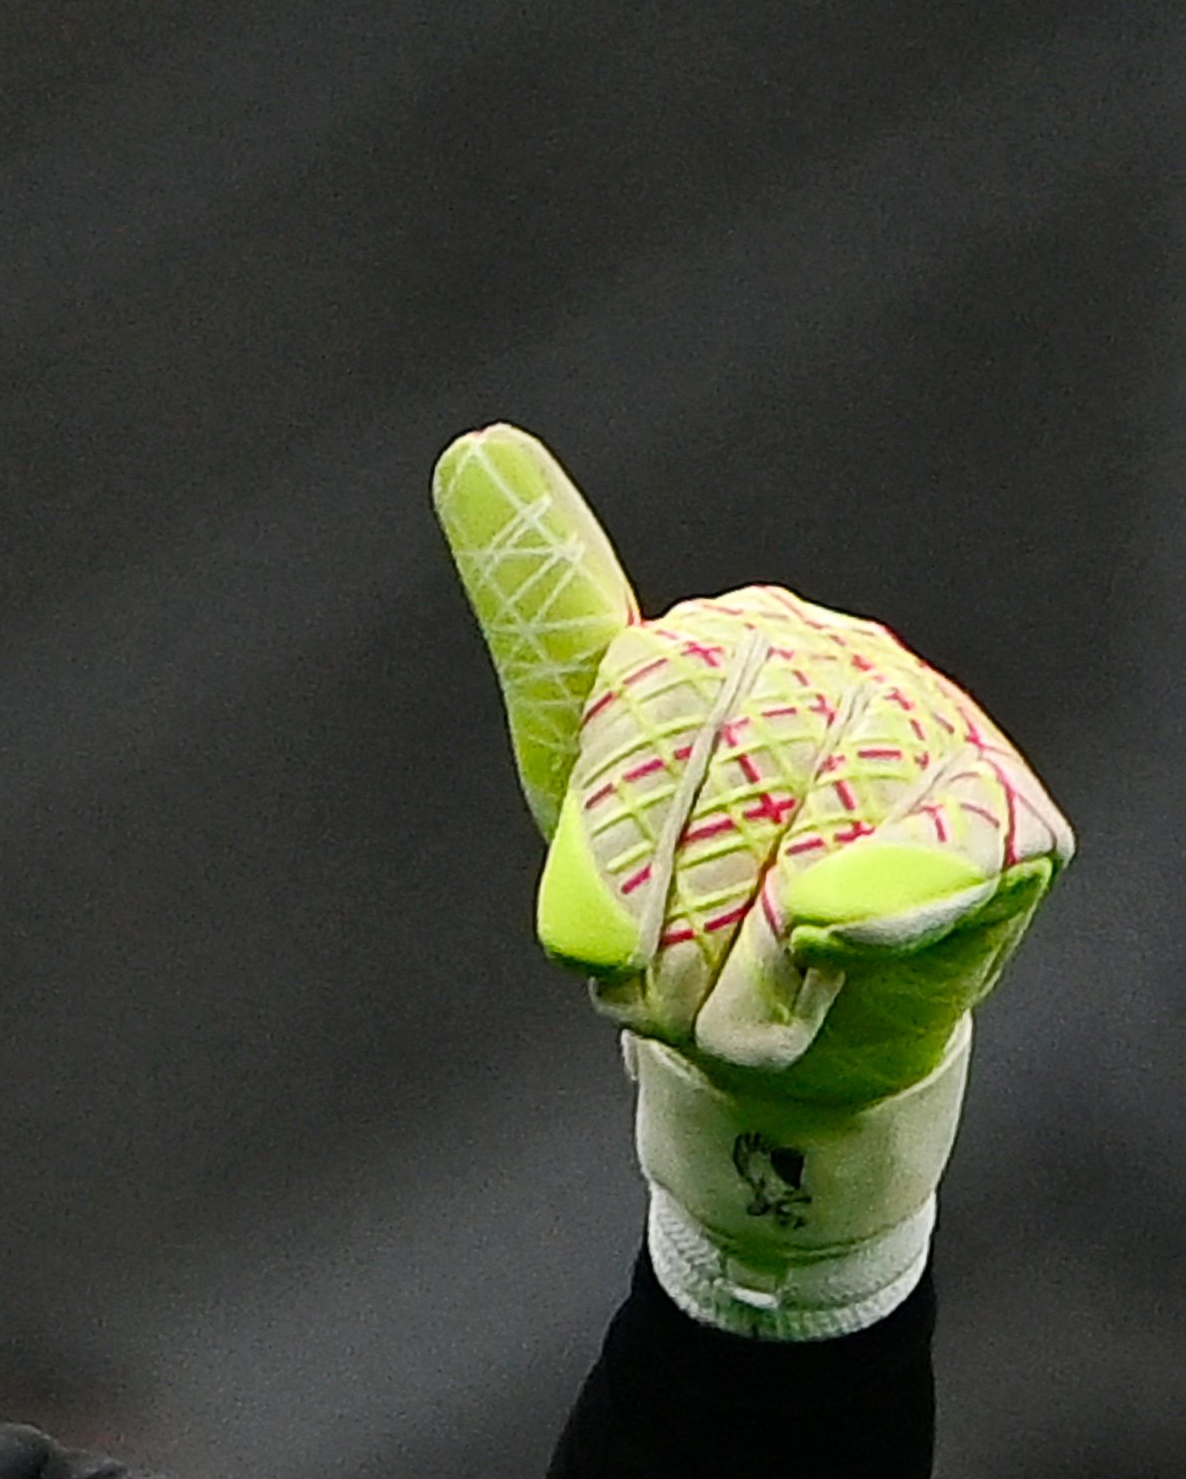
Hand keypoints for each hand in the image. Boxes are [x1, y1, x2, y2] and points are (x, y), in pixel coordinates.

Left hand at [433, 423, 1067, 1112]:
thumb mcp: (572, 778)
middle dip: (673, 917)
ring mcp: (924, 730)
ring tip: (739, 994)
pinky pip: (928, 856)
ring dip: (747, 960)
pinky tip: (824, 936)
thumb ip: (540, 630)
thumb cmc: (663, 898)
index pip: (648, 700)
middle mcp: (833, 659)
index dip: (618, 839)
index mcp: (717, 640)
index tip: (590, 940)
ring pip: (811, 842)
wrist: (769, 1037)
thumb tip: (475, 441)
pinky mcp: (1003, 815)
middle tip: (669, 980)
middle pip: (727, 775)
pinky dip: (868, 912)